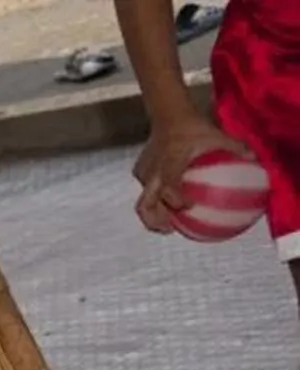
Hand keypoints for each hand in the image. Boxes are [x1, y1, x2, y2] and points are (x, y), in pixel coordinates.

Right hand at [134, 115, 246, 231]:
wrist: (168, 115)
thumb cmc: (192, 126)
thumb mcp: (216, 134)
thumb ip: (235, 147)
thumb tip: (255, 159)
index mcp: (171, 163)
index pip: (169, 186)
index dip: (176, 200)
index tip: (187, 208)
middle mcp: (154, 171)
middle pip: (146, 203)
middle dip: (155, 219)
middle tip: (170, 228)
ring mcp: (144, 173)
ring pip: (144, 200)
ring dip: (153, 214)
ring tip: (166, 224)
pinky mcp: (140, 171)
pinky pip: (146, 190)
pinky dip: (155, 199)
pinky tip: (166, 203)